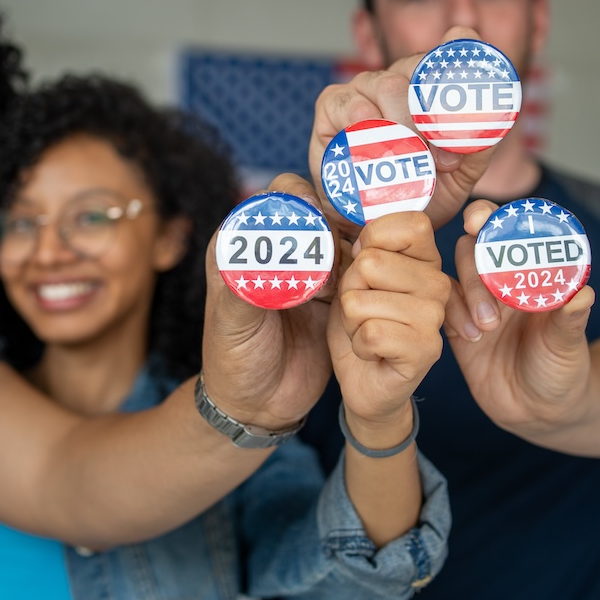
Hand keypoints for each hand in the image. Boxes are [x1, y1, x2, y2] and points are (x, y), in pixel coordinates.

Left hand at [200, 174, 337, 431]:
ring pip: (345, 234)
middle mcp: (283, 247)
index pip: (282, 194)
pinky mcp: (337, 292)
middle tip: (343, 248)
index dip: (305, 200)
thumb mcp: (232, 325)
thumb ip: (243, 289)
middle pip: (321, 207)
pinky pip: (359, 266)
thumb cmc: (234, 362)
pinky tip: (360, 291)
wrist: (258, 405)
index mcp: (247, 240)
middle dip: (337, 220)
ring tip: (346, 277)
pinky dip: (366, 272)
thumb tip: (255, 258)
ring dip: (355, 246)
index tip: (320, 222)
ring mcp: (312, 268)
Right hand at [310, 26, 500, 239]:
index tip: (470, 69)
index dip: (457, 54)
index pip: (444, 56)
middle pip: (418, 70)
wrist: (375, 225)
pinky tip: (375, 149)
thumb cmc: (417, 192)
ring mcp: (363, 88)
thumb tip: (493, 120)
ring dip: (404, 126)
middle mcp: (397, 79)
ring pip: (387, 86)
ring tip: (412, 163)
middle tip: (446, 159)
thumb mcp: (460, 173)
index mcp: (428, 86)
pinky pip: (349, 103)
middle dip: (434, 115)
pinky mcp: (332, 103)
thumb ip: (479, 144)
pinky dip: (365, 125)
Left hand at [331, 212, 448, 446]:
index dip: (372, 240)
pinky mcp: (426, 350)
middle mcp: (438, 283)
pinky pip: (370, 333)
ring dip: (352, 322)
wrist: (365, 381)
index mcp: (425, 258)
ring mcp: (435, 318)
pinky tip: (373, 352)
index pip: (409, 224)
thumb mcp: (355, 276)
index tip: (367, 268)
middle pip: (371, 263)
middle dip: (351, 290)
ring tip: (368, 331)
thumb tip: (360, 241)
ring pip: (361, 301)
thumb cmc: (360, 321)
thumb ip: (364, 248)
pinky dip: (359, 345)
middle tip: (365, 310)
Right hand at [444, 199, 596, 432]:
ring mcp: (476, 300)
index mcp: (530, 271)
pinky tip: (471, 338)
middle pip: (474, 247)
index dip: (490, 217)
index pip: (507, 229)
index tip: (479, 221)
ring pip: (454, 275)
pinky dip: (451, 314)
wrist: (538, 412)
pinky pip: (441, 305)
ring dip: (466, 294)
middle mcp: (501, 279)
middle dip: (476, 266)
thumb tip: (584, 293)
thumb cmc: (561, 371)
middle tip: (492, 302)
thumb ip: (571, 320)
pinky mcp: (456, 324)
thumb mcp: (569, 345)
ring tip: (486, 329)